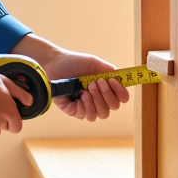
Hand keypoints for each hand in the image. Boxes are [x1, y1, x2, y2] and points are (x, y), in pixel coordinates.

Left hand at [12, 35, 129, 121]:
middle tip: (96, 82)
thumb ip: (109, 71)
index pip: (121, 98)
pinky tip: (80, 94)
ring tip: (87, 88)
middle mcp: (98, 99)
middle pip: (113, 107)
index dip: (121, 92)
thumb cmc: (74, 62)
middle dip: (106, 95)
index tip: (112, 81)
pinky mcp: (74, 111)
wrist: (55, 63)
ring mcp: (86, 106)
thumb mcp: (94, 63)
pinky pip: (86, 115)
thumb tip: (121, 78)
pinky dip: (86, 105)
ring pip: (102, 114)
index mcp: (106, 88)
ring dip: (97, 100)